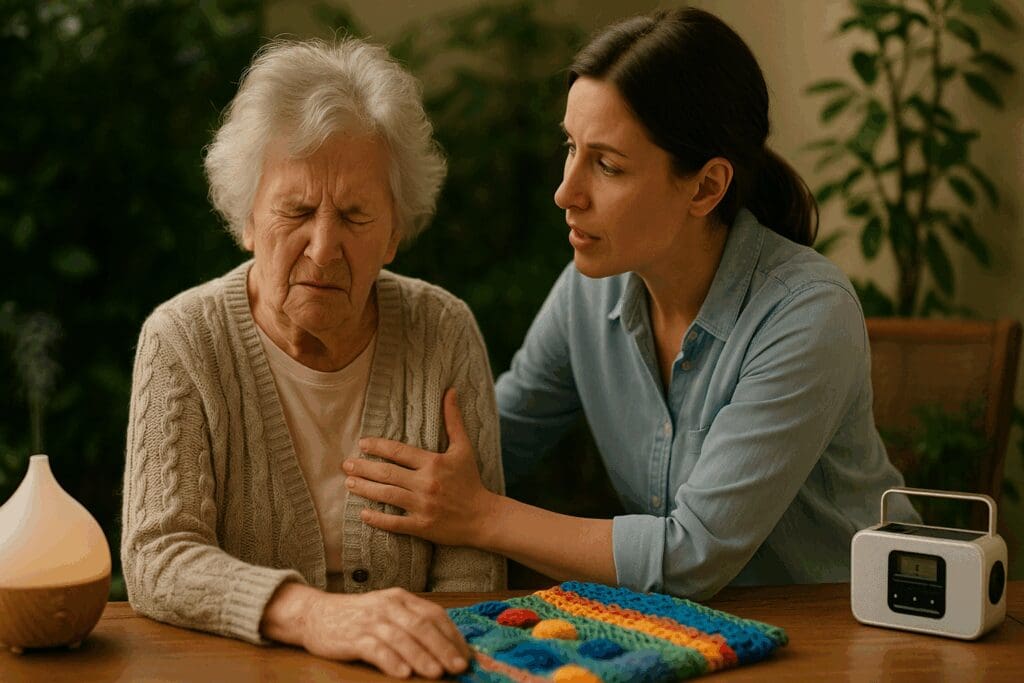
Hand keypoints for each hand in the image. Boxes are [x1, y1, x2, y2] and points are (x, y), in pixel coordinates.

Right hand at [302, 586, 469, 678]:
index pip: (434, 614)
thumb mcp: (388, 612)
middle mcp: (388, 606)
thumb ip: (413, 624)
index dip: (453, 636)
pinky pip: (376, 649)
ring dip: (422, 657)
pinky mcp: (354, 636)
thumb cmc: (359, 617)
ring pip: (402, 638)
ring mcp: (371, 620)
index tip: (466, 655)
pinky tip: (403, 673)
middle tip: (458, 667)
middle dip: (443, 648)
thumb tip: (446, 647)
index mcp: (401, 599)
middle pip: (422, 626)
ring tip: (437, 673)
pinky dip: (391, 661)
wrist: (316, 614)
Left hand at [346, 388, 493, 546]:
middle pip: (387, 473)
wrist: (483, 517)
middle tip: (345, 464)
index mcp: (433, 463)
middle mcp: (426, 483)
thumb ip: (453, 419)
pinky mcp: (422, 526)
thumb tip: (450, 390)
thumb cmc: (471, 480)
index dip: (377, 446)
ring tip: (349, 483)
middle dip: (363, 467)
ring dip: (365, 489)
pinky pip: (394, 523)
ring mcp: (423, 506)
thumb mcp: (463, 448)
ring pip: (387, 495)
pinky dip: (377, 519)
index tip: (362, 444)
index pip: (398, 451)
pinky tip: (363, 514)